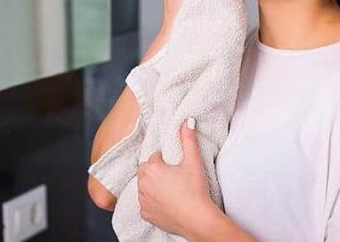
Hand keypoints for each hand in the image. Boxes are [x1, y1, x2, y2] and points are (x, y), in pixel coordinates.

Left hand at [137, 118, 214, 237]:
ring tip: (171, 189)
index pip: (155, 157)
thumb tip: (187, 120)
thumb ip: (188, 139)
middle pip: (146, 171)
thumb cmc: (195, 189)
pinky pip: (145, 203)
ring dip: (153, 186)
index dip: (167, 161)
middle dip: (157, 172)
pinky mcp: (145, 214)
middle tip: (174, 178)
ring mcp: (142, 200)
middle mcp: (142, 183)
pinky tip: (166, 202)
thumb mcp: (193, 161)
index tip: (176, 168)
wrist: (197, 219)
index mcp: (151, 168)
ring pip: (144, 187)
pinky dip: (153, 202)